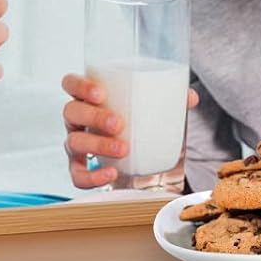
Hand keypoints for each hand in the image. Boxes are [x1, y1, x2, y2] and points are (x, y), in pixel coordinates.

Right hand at [61, 75, 200, 188]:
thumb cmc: (135, 120)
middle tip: (118, 123)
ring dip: (97, 145)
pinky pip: (77, 175)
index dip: (79, 85)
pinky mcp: (79, 168)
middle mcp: (77, 119)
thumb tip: (189, 97)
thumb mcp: (150, 106)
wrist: (134, 154)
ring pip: (73, 142)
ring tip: (123, 148)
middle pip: (71, 111)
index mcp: (88, 97)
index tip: (101, 93)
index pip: (70, 83)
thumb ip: (169, 98)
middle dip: (93, 116)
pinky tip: (111, 174)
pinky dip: (92, 176)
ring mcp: (75, 143)